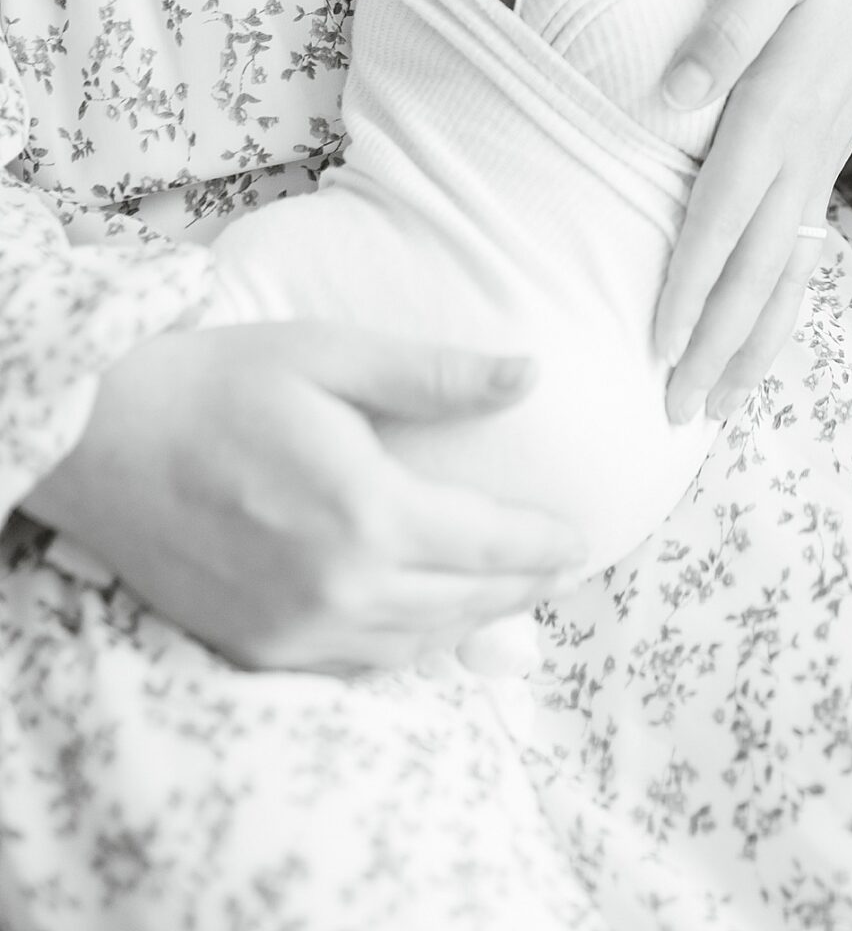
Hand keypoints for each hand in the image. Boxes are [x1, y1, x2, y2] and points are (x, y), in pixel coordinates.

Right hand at [21, 322, 580, 672]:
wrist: (98, 441)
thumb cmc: (218, 382)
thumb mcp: (333, 355)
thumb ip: (436, 375)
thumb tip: (529, 375)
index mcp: (367, 515)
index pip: (489, 547)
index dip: (545, 544)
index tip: (585, 538)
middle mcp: (338, 590)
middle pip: (461, 603)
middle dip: (521, 586)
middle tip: (561, 567)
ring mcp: (293, 631)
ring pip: (414, 643)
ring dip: (471, 622)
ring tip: (510, 594)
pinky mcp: (255, 648)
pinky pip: (357, 663)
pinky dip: (406, 646)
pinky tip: (425, 621)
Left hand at [653, 0, 851, 424]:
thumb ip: (727, 24)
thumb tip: (671, 95)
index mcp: (781, 102)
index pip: (725, 207)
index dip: (692, 277)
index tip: (658, 342)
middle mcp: (805, 145)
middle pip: (758, 263)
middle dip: (717, 341)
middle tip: (678, 413)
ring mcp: (823, 157)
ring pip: (789, 267)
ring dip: (752, 339)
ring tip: (717, 406)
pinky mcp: (828, 154)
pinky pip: (807, 247)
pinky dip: (784, 303)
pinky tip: (761, 339)